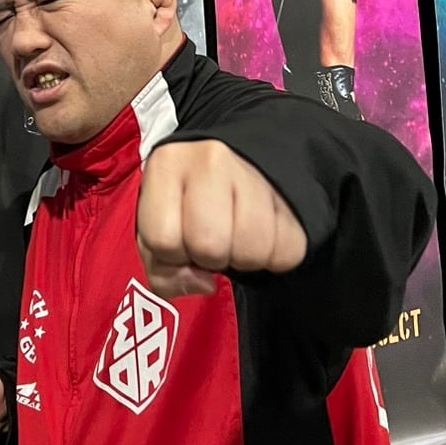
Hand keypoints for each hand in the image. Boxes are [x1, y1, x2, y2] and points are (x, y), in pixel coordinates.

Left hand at [136, 140, 307, 299]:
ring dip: (244, 258)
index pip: (164, 239)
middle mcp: (210, 161)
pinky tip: (260, 235)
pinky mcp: (290, 192)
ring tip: (234, 236)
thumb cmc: (184, 203)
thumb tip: (205, 283)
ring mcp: (254, 172)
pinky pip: (290, 250)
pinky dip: (276, 256)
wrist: (231, 164)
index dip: (172, 256)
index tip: (180, 242)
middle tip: (210, 241)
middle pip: (210, 245)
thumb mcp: (155, 231)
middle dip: (208, 258)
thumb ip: (162, 272)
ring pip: (253, 250)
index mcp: (166, 165)